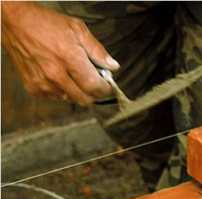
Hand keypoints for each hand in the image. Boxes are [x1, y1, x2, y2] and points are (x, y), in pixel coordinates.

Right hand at [1, 2, 118, 104]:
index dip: (105, 89)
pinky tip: (59, 76)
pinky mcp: (33, 88)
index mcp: (69, 59)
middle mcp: (55, 75)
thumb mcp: (78, 29)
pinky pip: (55, 97)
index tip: (108, 86)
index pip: (94, 87)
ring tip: (73, 74)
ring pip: (71, 100)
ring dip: (77, 92)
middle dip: (93, 93)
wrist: (16, 22)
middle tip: (93, 80)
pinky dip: (61, 91)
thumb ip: (97, 51)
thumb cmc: (47, 23)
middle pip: (85, 99)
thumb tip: (113, 67)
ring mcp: (43, 83)